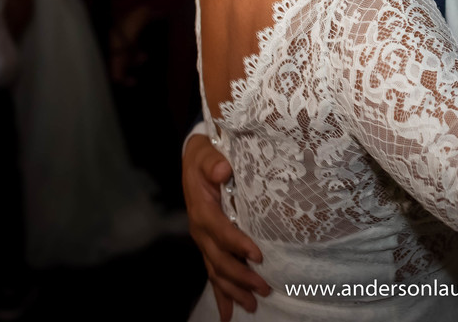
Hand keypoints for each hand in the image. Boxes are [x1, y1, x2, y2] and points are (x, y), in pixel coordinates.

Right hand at [183, 135, 269, 319]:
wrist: (194, 160)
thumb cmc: (205, 155)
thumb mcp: (206, 152)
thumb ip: (213, 162)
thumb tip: (223, 169)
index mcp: (203, 210)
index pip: (221, 231)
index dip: (237, 244)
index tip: (257, 255)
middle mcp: (201, 230)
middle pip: (219, 259)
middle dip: (241, 277)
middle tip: (264, 288)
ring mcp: (203, 240)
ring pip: (216, 272)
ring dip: (233, 290)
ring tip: (251, 306)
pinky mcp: (208, 245)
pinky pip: (213, 272)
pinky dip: (221, 294)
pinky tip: (228, 313)